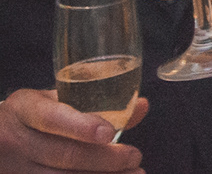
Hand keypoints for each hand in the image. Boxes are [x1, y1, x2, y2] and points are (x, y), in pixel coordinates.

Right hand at [0, 90, 145, 171]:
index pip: (52, 118)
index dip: (81, 126)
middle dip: (104, 158)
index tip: (109, 133)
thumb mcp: (56, 100)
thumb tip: (141, 106)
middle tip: (134, 156)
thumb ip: (97, 103)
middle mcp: (16, 139)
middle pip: (61, 154)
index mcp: (25, 109)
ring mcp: (15, 167)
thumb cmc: (32, 115)